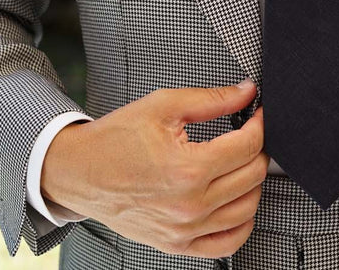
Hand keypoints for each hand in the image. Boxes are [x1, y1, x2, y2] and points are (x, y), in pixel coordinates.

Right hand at [41, 79, 268, 258]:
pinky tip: (237, 201)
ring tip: (240, 163)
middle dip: (258, 149)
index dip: (260, 124)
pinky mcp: (177, 245)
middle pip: (253, 176)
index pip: (248, 146)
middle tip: (248, 134)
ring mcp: (184, 231)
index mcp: (188, 169)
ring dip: (253, 182)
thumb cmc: (115, 139)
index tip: (258, 114)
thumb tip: (247, 93)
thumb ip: (212, 99)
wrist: (78, 172)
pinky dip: (243, 222)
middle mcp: (190, 206)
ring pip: (248, 208)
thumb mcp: (163, 106)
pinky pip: (229, 243)